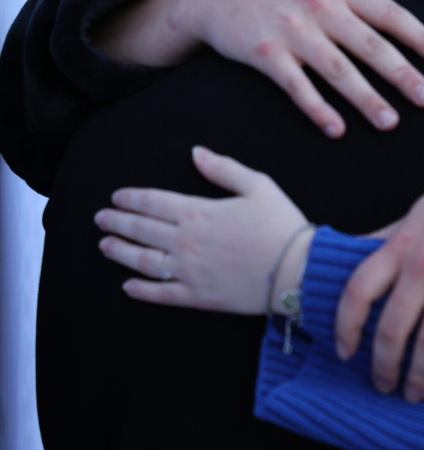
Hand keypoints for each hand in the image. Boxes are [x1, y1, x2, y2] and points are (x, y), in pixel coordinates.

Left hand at [95, 147, 309, 313]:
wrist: (296, 268)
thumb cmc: (281, 224)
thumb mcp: (258, 185)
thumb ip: (224, 169)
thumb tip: (197, 153)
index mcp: (198, 212)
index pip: (153, 202)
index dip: (131, 198)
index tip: (117, 197)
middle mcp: (185, 241)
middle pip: (140, 229)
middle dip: (117, 222)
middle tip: (102, 219)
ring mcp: (188, 271)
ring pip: (142, 261)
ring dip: (120, 252)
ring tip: (105, 246)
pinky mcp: (197, 295)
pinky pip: (160, 293)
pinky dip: (140, 290)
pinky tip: (128, 285)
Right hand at [96, 0, 423, 136]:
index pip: (388, 13)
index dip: (419, 35)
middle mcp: (319, 7)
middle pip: (369, 45)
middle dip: (401, 74)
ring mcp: (291, 30)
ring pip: (336, 69)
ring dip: (365, 98)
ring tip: (391, 123)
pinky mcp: (264, 52)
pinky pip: (295, 85)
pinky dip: (316, 107)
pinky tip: (337, 130)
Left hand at [334, 131, 423, 401]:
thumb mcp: (420, 211)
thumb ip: (388, 238)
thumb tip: (352, 255)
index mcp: (402, 243)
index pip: (358, 291)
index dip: (346, 327)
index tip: (345, 351)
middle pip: (391, 328)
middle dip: (383, 365)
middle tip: (383, 385)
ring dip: (418, 374)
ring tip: (415, 392)